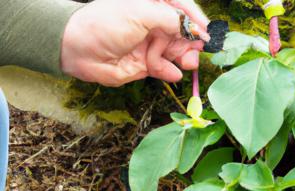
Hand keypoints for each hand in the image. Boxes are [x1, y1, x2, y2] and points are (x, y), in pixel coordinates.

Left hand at [61, 0, 209, 86]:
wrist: (79, 50)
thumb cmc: (106, 24)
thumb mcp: (142, 14)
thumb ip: (171, 20)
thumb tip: (196, 28)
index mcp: (152, 3)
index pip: (182, 7)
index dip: (196, 19)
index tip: (208, 33)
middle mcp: (154, 22)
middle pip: (183, 32)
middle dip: (191, 43)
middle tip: (195, 52)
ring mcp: (151, 44)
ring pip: (177, 52)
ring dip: (183, 58)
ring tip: (186, 63)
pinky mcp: (147, 64)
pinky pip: (166, 69)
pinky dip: (170, 72)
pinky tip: (171, 74)